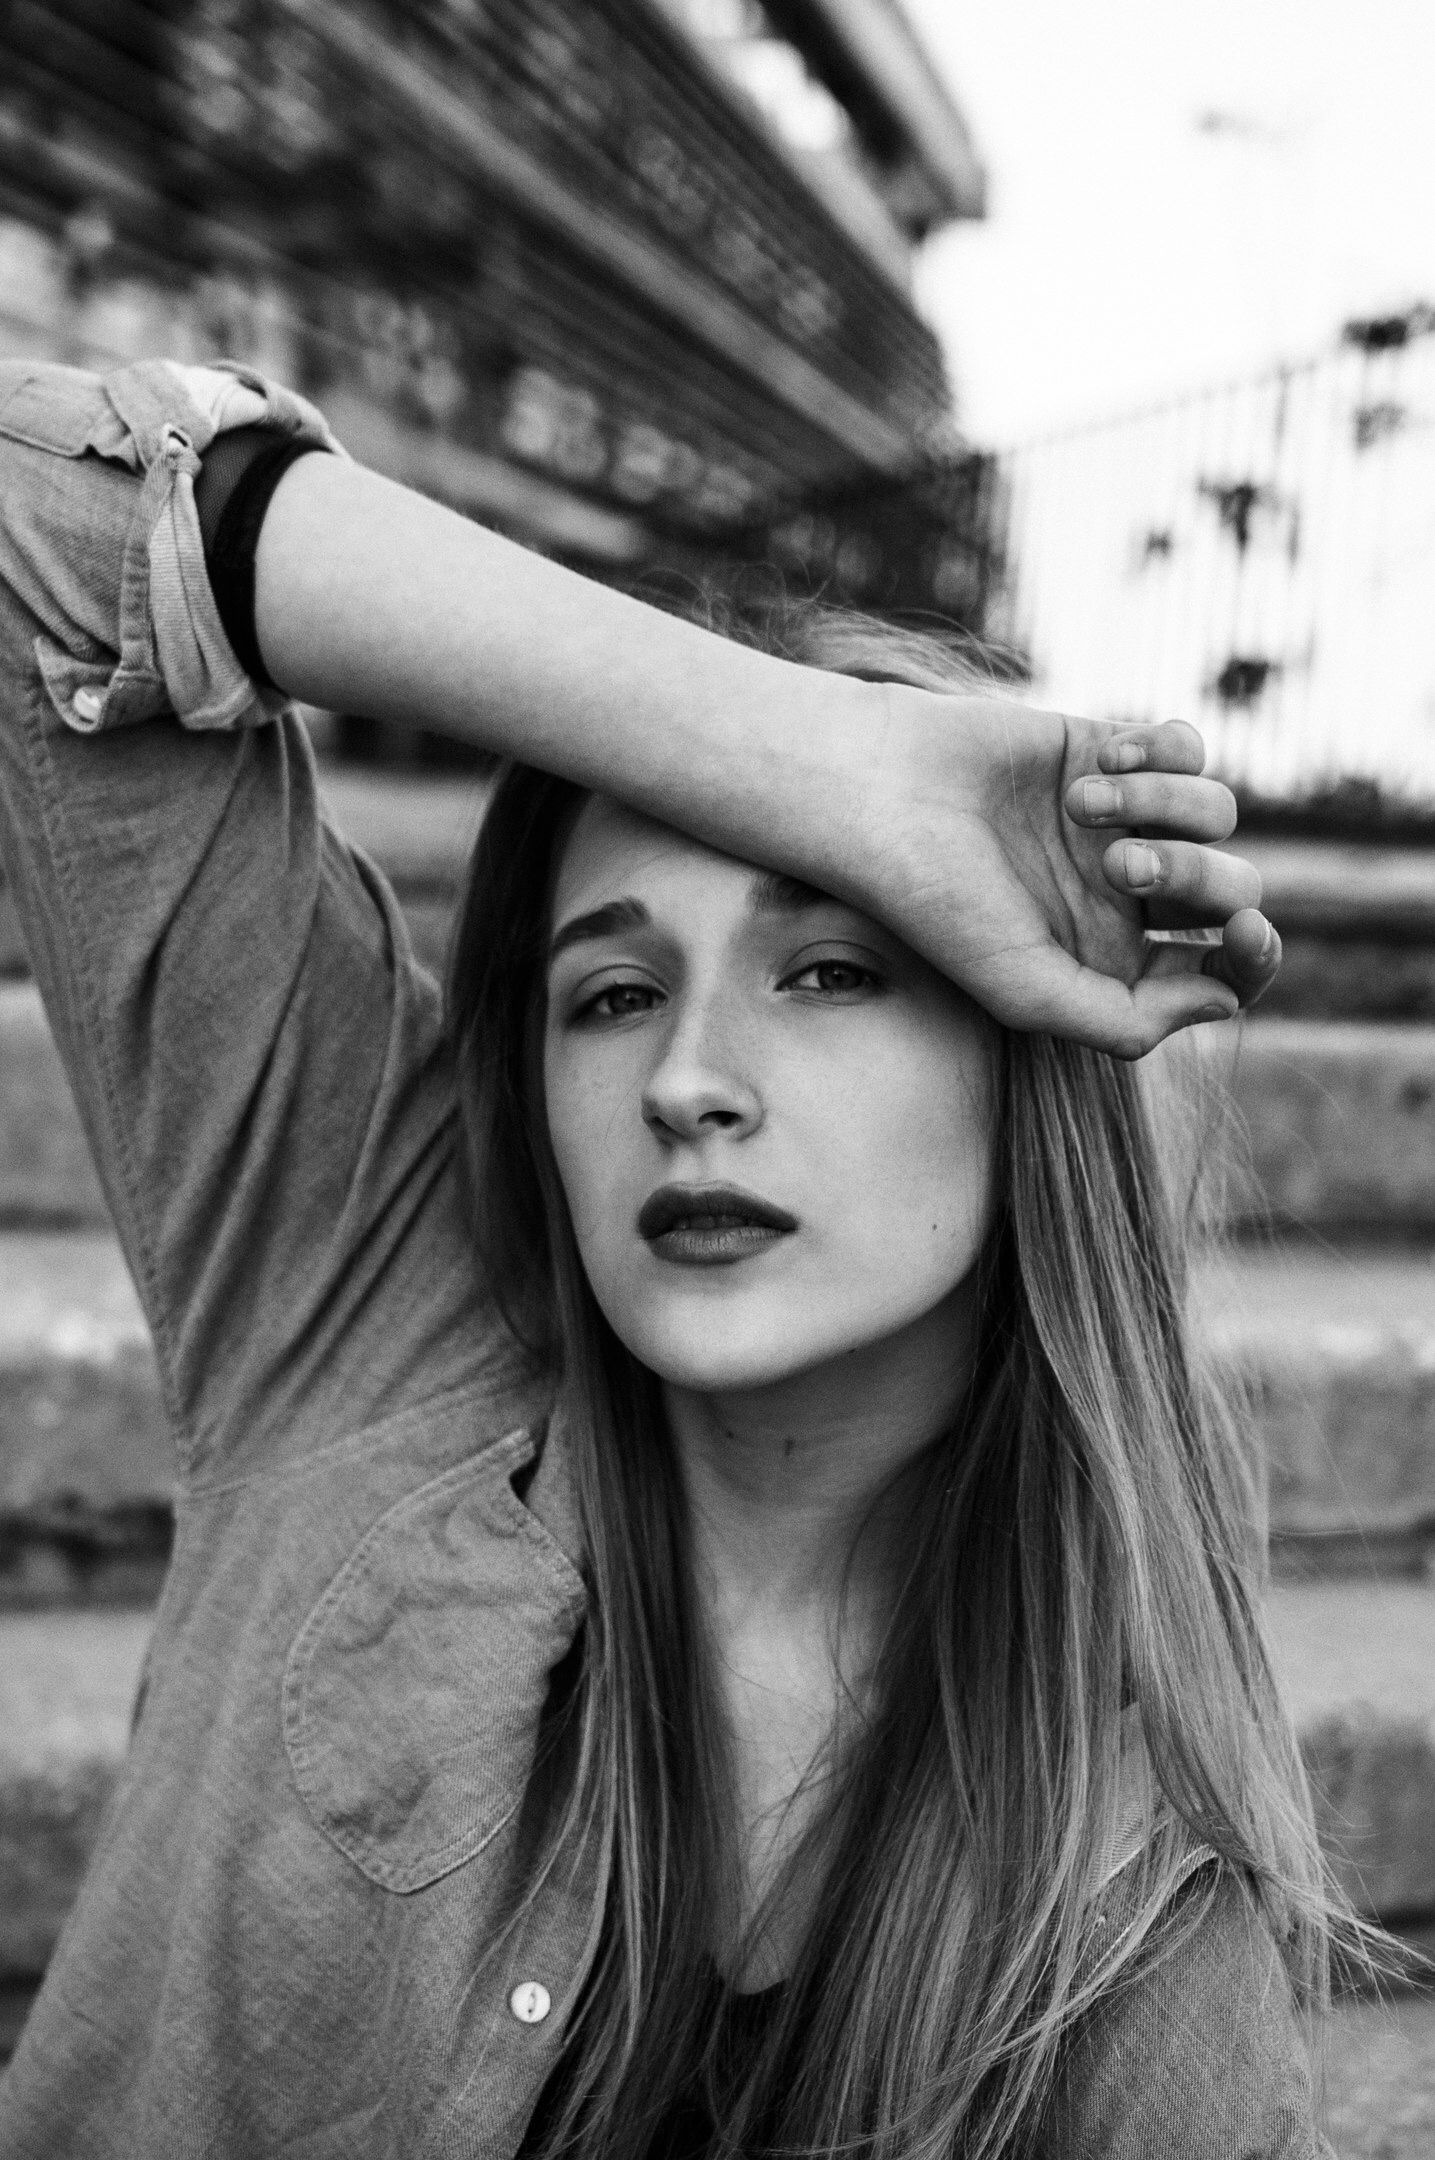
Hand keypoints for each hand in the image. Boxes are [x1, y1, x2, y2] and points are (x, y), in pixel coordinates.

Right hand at [873, 693, 1278, 1057]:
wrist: (882, 796)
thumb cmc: (939, 903)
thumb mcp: (1026, 993)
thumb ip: (1123, 1023)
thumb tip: (1224, 1002)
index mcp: (1113, 958)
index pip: (1221, 970)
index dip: (1252, 958)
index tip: (1245, 932)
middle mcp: (1127, 893)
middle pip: (1229, 888)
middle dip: (1192, 875)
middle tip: (1115, 863)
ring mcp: (1124, 819)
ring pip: (1216, 812)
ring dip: (1164, 805)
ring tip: (1084, 804)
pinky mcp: (1109, 748)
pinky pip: (1189, 748)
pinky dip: (1157, 753)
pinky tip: (1097, 761)